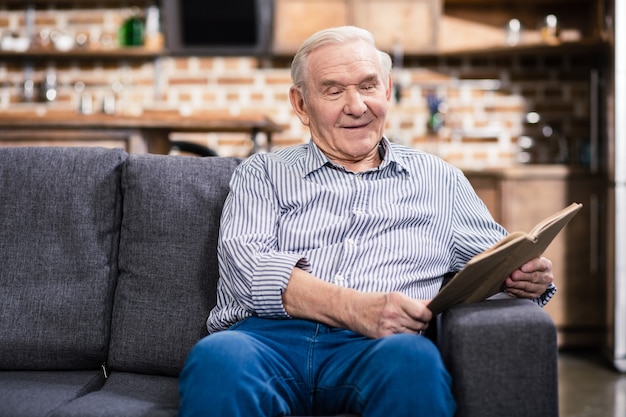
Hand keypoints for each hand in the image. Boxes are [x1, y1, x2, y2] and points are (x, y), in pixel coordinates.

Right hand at [282, 268, 430, 338]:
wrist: (352, 309)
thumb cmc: (374, 302)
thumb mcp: (394, 297)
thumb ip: (415, 302)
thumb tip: (434, 304)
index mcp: (397, 300)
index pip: (424, 312)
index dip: (427, 315)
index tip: (424, 315)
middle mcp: (393, 313)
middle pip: (421, 324)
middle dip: (420, 323)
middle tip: (411, 320)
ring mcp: (388, 326)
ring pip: (413, 334)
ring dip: (412, 332)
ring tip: (402, 325)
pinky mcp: (383, 337)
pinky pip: (402, 341)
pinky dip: (402, 339)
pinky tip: (395, 332)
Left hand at [503, 256, 552, 299]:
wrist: (534, 273)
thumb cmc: (528, 263)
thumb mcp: (529, 257)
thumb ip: (524, 257)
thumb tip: (513, 259)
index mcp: (546, 265)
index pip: (540, 265)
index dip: (531, 266)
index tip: (522, 268)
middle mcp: (546, 277)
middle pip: (533, 277)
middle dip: (521, 276)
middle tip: (512, 275)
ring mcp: (541, 288)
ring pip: (527, 287)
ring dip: (516, 285)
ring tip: (507, 282)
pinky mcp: (534, 295)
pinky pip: (523, 294)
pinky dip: (514, 291)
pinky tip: (508, 288)